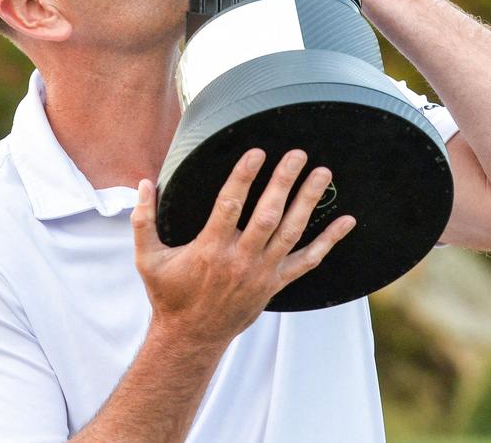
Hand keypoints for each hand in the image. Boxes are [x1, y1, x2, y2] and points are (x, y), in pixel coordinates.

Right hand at [131, 148, 354, 348]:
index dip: (244, 177)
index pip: (230, 205)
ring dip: (308, 201)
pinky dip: (329, 242)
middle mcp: (240, 260)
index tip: (257, 152)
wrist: (191, 338)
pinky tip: (347, 222)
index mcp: (209, 249)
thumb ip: (143, 220)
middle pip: (267, 215)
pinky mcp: (276, 284)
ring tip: (322, 173)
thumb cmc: (168, 293)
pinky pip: (308, 262)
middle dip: (284, 182)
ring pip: (291, 233)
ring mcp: (262, 273)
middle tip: (297, 153)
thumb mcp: (146, 258)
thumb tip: (143, 183)